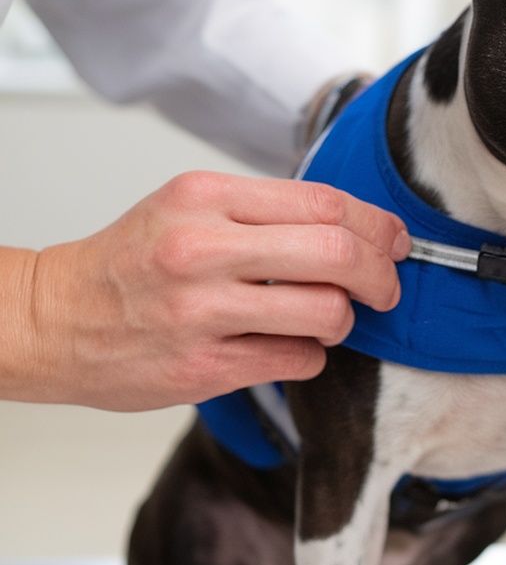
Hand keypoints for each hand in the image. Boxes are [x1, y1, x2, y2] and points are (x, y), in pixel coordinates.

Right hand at [0, 171, 409, 410]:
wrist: (54, 319)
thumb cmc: (129, 262)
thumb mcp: (187, 206)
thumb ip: (263, 211)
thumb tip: (352, 227)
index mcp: (205, 196)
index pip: (324, 203)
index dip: (376, 225)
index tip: (394, 241)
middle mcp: (202, 248)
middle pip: (336, 254)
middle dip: (380, 275)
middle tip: (386, 287)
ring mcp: (202, 312)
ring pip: (326, 313)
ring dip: (343, 320)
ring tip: (326, 318)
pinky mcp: (202, 368)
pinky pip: (297, 361)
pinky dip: (310, 356)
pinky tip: (289, 347)